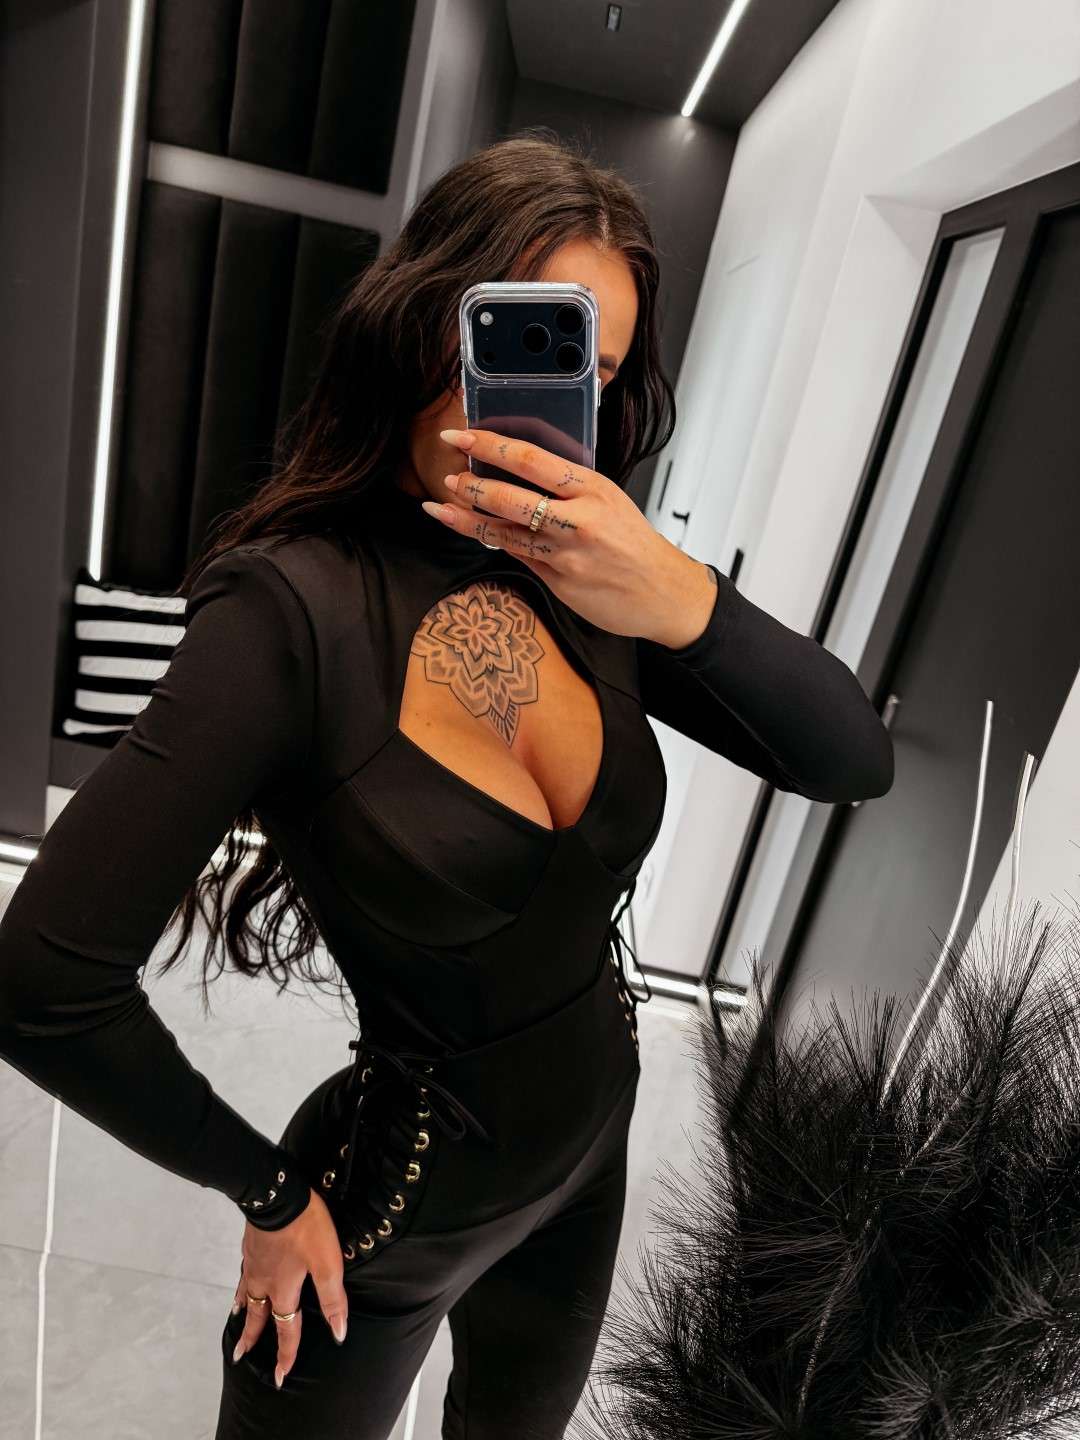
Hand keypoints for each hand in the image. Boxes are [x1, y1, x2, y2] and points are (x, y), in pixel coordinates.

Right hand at [229, 1188, 347, 1388]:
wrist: (275, 1193)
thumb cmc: (305, 1228)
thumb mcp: (327, 1263)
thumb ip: (332, 1298)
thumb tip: (338, 1333)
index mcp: (283, 1289)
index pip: (286, 1329)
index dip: (286, 1353)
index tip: (280, 1375)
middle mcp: (264, 1280)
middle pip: (258, 1316)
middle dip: (252, 1337)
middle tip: (240, 1356)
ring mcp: (255, 1262)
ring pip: (246, 1294)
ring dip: (244, 1312)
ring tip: (237, 1321)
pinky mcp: (251, 1244)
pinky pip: (244, 1273)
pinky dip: (240, 1285)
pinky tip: (243, 1280)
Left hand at [427, 427, 718, 648]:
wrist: (665, 592)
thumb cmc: (636, 545)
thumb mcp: (609, 501)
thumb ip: (568, 489)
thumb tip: (519, 472)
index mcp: (593, 487)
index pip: (530, 458)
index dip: (488, 445)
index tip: (461, 437)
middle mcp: (579, 518)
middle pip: (511, 496)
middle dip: (471, 484)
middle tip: (448, 475)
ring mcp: (567, 553)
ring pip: (505, 531)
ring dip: (468, 517)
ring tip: (441, 505)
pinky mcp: (559, 581)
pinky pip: (517, 556)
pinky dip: (491, 541)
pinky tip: (470, 530)